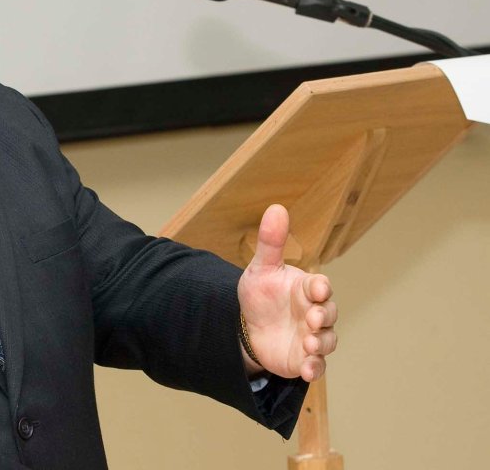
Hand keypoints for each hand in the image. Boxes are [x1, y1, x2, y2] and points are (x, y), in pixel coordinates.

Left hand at [237, 204, 337, 381]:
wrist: (248, 327)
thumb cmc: (261, 294)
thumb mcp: (261, 268)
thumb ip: (270, 242)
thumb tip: (276, 208)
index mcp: (306, 288)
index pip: (320, 286)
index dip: (321, 287)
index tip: (317, 287)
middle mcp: (315, 312)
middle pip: (329, 313)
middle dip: (323, 315)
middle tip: (312, 318)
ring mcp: (312, 336)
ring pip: (327, 340)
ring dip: (321, 343)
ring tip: (308, 343)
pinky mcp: (305, 358)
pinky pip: (317, 365)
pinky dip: (315, 368)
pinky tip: (308, 369)